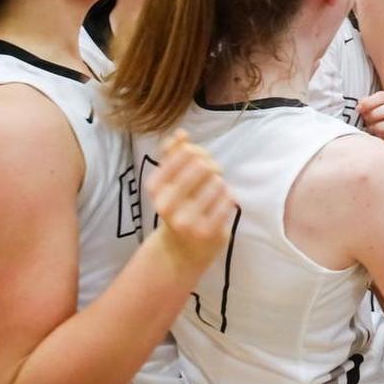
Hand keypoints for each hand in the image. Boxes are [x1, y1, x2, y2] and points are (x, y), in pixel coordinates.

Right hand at [148, 130, 234, 271]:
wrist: (182, 250)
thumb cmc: (179, 207)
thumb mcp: (169, 182)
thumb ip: (172, 155)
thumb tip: (180, 133)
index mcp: (155, 189)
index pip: (186, 152)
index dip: (199, 152)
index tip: (200, 160)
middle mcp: (167, 205)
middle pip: (203, 165)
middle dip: (212, 166)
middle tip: (213, 175)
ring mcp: (187, 220)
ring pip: (218, 182)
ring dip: (220, 184)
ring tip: (215, 192)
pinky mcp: (207, 232)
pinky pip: (228, 200)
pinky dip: (228, 198)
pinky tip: (221, 205)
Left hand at [358, 91, 383, 143]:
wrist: (375, 137)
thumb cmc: (369, 121)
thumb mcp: (365, 111)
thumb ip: (364, 106)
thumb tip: (360, 105)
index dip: (371, 101)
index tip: (360, 108)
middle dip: (377, 113)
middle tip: (366, 118)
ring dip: (381, 126)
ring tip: (371, 129)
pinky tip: (378, 138)